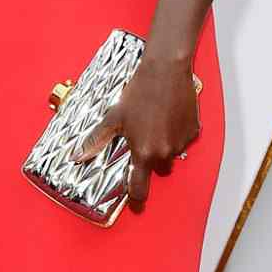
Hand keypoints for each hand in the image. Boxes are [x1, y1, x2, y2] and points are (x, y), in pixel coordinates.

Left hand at [77, 56, 199, 213]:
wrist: (165, 70)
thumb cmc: (139, 92)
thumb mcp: (113, 117)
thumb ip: (96, 140)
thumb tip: (77, 156)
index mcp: (144, 152)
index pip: (140, 188)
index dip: (136, 197)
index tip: (134, 201)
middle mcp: (165, 152)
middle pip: (157, 169)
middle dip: (150, 160)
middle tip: (142, 139)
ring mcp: (181, 142)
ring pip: (171, 154)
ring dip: (163, 145)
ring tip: (154, 123)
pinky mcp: (193, 131)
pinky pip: (183, 140)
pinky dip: (176, 133)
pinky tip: (168, 117)